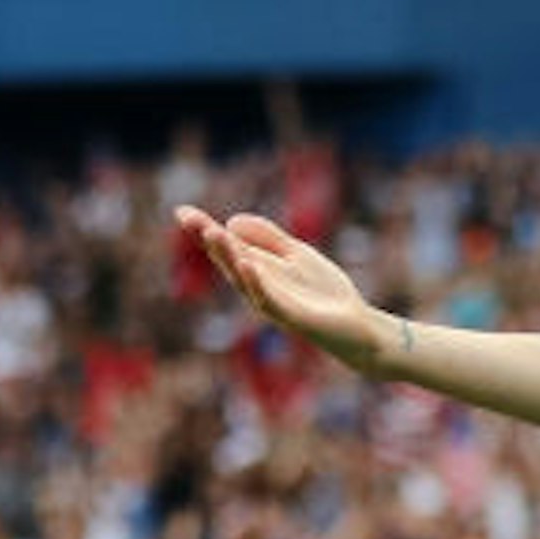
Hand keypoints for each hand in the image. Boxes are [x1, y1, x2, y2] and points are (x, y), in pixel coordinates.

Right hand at [174, 206, 394, 376]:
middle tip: (189, 219)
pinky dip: (256, 283)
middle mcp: (259, 287)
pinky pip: (268, 300)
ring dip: (228, 256)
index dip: (205, 230)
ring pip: (243, 279)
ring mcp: (273, 303)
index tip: (182, 211)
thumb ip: (268, 237)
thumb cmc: (325, 293)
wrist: (357, 327)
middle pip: (229, 261)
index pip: (228, 246)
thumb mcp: (296, 255)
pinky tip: (247, 264)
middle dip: (209, 240)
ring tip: (213, 233)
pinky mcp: (292, 318)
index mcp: (258, 270)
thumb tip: (231, 220)